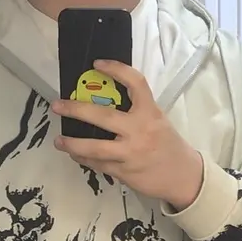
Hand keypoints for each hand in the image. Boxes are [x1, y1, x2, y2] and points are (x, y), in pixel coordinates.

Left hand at [52, 60, 203, 210]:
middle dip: (76, 109)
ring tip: (59, 141)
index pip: (134, 83)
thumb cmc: (168, 145)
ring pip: (94, 147)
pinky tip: (76, 155)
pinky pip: (99, 164)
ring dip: (73, 144)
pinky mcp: (124, 172)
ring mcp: (130, 153)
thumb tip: (104, 100)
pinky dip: (85, 159)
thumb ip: (136, 111)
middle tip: (58, 106)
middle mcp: (139, 131)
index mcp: (149, 113)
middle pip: (102, 116)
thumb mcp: (157, 121)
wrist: (183, 176)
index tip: (97, 64)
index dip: (116, 70)